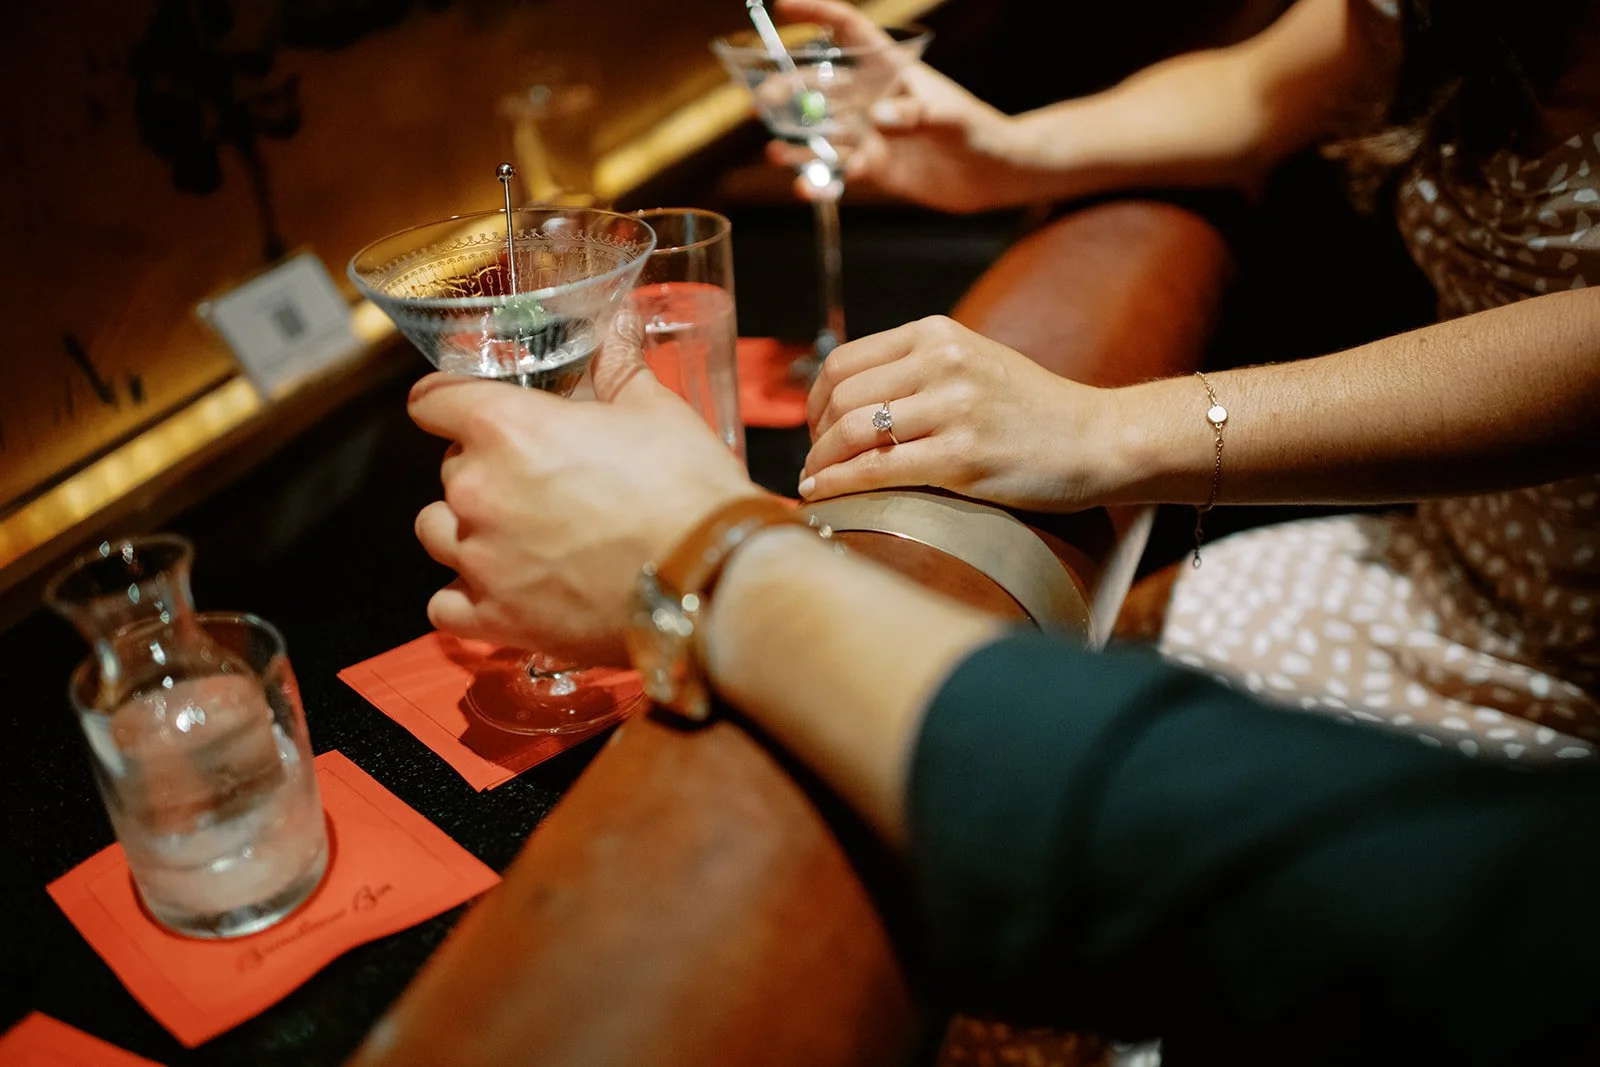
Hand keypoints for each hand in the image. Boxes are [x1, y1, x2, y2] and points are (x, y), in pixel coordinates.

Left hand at [408, 312, 759, 663]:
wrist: (713, 579)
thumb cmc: (688, 490)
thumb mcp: (656, 411)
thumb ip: (617, 365)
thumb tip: (613, 325)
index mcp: (507, 427)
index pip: (432, 400)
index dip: (451, 400)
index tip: (467, 408)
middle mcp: (479, 491)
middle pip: (450, 468)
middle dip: (487, 468)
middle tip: (541, 479)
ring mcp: (481, 561)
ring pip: (438, 532)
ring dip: (468, 529)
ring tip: (519, 534)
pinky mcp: (497, 620)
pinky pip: (446, 606)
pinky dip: (468, 596)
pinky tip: (505, 589)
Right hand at [764, 0, 1017, 212]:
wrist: (995, 174)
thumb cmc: (980, 132)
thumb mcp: (951, 119)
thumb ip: (915, 115)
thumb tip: (878, 119)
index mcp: (892, 69)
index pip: (848, 31)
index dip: (816, 13)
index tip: (782, 6)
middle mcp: (874, 97)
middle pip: (822, 84)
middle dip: (790, 89)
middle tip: (764, 102)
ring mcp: (871, 132)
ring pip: (824, 132)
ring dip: (798, 141)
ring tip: (775, 153)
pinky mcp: (875, 166)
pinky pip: (840, 171)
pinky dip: (822, 181)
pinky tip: (805, 189)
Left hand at [799, 316, 1122, 511]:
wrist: (1097, 439)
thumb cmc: (1032, 411)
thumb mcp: (972, 362)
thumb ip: (917, 368)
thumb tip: (847, 396)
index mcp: (936, 334)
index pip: (844, 361)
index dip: (814, 400)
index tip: (815, 428)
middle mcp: (942, 362)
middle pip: (841, 396)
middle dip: (814, 435)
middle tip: (814, 462)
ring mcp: (954, 408)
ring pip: (853, 432)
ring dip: (820, 463)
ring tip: (813, 482)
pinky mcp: (964, 456)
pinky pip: (878, 470)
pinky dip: (839, 485)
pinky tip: (823, 496)